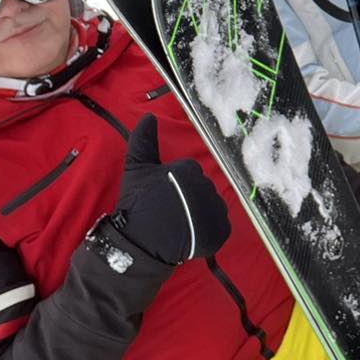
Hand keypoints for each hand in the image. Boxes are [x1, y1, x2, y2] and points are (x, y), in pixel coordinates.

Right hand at [112, 115, 231, 265]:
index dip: (175, 184)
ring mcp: (216, 209)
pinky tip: (192, 235)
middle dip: (189, 198)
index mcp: (189, 169)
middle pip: (202, 188)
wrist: (142, 243)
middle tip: (170, 211)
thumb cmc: (138, 204)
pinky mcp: (222, 231)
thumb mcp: (137, 169)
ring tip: (180, 225)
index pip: (189, 172)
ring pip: (212, 206)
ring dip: (200, 213)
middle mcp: (207, 186)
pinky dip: (209, 230)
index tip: (163, 196)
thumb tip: (149, 116)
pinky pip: (220, 226)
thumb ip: (144, 141)